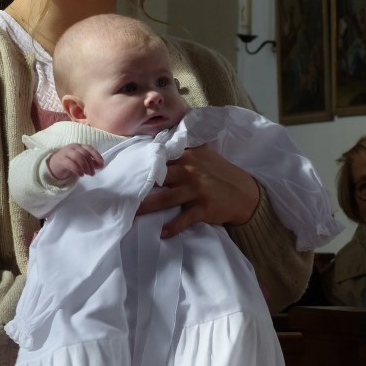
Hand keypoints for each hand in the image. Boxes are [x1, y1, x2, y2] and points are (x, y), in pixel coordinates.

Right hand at [47, 144, 103, 179]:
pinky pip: (70, 164)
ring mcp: (66, 152)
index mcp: (79, 146)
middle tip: (92, 173)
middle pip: (84, 154)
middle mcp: (73, 147)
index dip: (96, 155)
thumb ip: (91, 162)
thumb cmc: (70, 162)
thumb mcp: (81, 162)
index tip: (101, 163)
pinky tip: (80, 175)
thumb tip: (101, 165)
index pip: (89, 148)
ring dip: (84, 166)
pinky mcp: (61, 160)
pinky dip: (77, 169)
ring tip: (86, 174)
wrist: (54, 165)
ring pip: (78, 157)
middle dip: (90, 164)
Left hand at [137, 144, 259, 237]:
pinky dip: (173, 227)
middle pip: (158, 178)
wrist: (245, 194)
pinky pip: (185, 219)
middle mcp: (189, 172)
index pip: (160, 158)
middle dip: (140, 185)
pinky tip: (161, 233)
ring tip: (131, 213)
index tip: (125, 169)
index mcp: (188, 157)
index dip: (142, 164)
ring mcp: (196, 191)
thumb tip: (170, 132)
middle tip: (120, 192)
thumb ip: (187, 144)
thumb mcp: (206, 154)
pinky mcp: (203, 208)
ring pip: (166, 199)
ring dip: (148, 207)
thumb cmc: (221, 174)